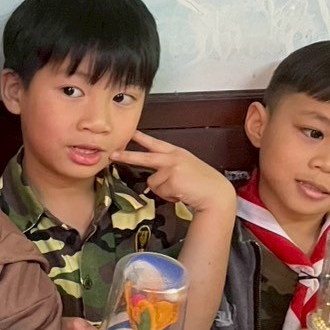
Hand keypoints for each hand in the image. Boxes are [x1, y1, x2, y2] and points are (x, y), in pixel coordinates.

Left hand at [111, 131, 236, 215]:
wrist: (216, 194)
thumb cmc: (203, 183)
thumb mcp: (186, 168)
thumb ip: (168, 169)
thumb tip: (151, 181)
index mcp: (177, 153)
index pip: (156, 143)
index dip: (141, 138)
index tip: (130, 132)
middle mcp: (173, 158)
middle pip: (144, 157)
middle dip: (127, 156)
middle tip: (113, 155)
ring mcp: (171, 168)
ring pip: (153, 183)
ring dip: (163, 190)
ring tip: (180, 189)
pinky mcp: (171, 180)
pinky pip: (159, 192)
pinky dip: (168, 196)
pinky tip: (182, 194)